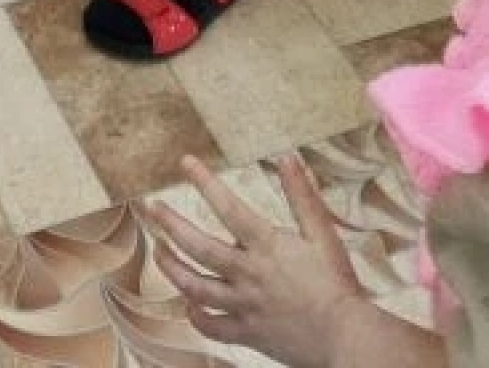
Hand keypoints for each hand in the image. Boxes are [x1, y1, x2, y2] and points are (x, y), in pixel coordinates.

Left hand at [148, 153, 363, 367]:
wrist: (345, 339)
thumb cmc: (337, 285)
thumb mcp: (323, 234)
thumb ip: (302, 196)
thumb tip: (287, 157)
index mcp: (267, 246)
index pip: (228, 208)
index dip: (205, 182)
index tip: (186, 162)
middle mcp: (248, 274)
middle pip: (199, 247)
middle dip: (171, 225)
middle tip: (150, 208)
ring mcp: (244, 305)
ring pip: (196, 287)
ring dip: (172, 268)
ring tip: (159, 252)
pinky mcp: (247, 333)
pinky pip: (213, 327)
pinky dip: (197, 318)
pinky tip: (189, 307)